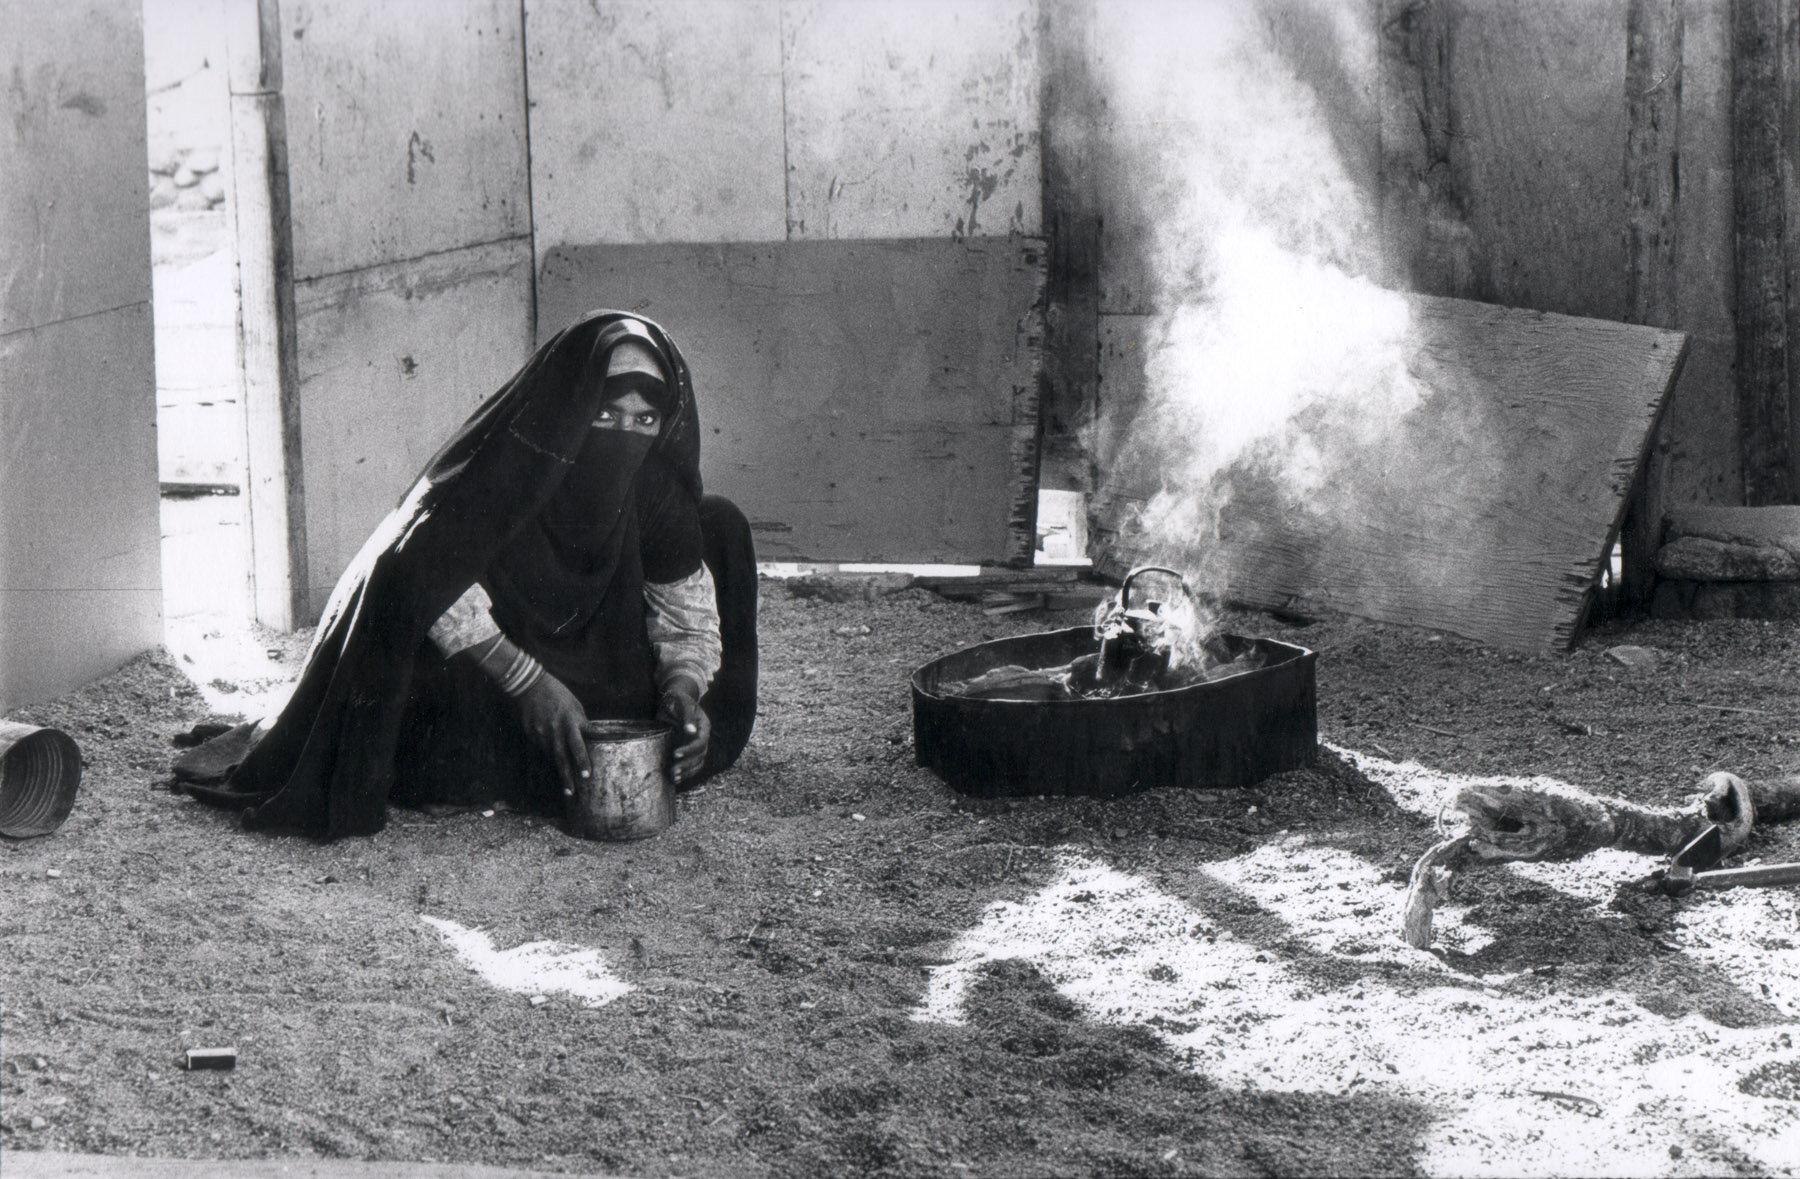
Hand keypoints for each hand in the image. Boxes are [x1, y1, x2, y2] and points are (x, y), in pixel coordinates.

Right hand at [514, 673, 590, 796]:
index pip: (579, 744)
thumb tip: (588, 738)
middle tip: (573, 792)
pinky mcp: (532, 735)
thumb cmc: (557, 694)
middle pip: (563, 757)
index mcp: (571, 720)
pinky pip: (543, 751)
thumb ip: (581, 724)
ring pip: (552, 758)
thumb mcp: (575, 706)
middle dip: (568, 775)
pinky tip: (555, 770)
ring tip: (568, 790)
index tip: (587, 775)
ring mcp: (542, 734)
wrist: (529, 685)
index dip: (583, 760)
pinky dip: (550, 760)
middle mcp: (557, 730)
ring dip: (560, 774)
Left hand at [657, 684, 710, 785]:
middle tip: (673, 771)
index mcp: (704, 726)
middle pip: (699, 755)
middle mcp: (702, 737)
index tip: (675, 754)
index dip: (689, 750)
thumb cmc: (678, 699)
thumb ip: (687, 716)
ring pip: (697, 762)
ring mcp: (696, 744)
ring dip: (687, 771)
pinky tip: (676, 779)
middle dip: (687, 764)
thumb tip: (691, 731)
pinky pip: (692, 764)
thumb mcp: (683, 703)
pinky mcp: (689, 749)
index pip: (700, 742)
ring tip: (674, 777)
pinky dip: (686, 772)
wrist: (674, 700)